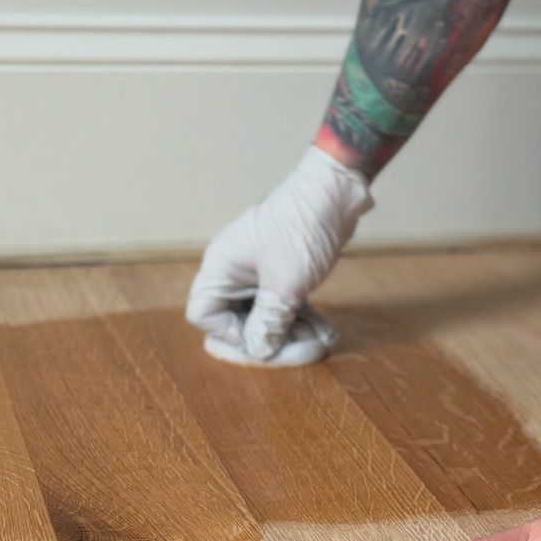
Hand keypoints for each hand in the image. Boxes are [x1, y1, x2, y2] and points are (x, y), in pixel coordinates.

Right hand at [186, 144, 373, 363]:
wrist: (336, 190)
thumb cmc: (303, 228)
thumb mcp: (286, 285)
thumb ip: (268, 323)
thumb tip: (258, 350)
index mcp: (221, 267)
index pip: (204, 316)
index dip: (231, 336)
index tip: (265, 342)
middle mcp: (233, 270)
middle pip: (237, 322)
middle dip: (271, 340)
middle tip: (304, 348)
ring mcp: (258, 271)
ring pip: (265, 317)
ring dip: (292, 333)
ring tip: (323, 340)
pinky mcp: (282, 272)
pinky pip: (283, 305)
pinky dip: (302, 319)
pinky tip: (326, 331)